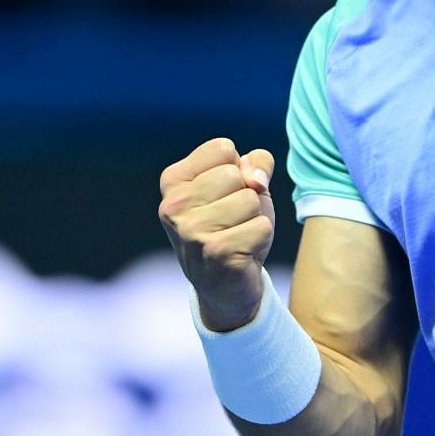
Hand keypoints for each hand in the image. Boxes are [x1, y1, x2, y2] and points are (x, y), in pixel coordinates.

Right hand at [158, 137, 275, 329]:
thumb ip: (256, 163)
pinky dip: (261, 238)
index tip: (225, 195)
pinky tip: (242, 253)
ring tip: (237, 236)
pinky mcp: (215, 252)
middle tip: (233, 221)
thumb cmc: (234, 226)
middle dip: (247, 196)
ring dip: (254, 218)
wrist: (226, 285)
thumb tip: (256, 179)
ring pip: (251, 199)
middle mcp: (173, 205)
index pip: (223, 149)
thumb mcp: (245, 185)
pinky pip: (261, 226)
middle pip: (237, 174)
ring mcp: (191, 230)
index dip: (238, 170)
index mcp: (173, 181)